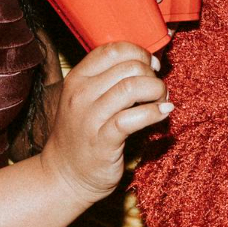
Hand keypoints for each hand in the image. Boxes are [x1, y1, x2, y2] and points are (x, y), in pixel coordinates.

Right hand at [38, 42, 169, 202]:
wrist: (64, 176)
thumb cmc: (84, 133)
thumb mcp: (89, 98)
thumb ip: (113, 78)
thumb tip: (152, 62)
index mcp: (78, 78)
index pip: (113, 50)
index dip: (139, 53)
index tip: (151, 67)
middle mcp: (81, 95)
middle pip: (129, 66)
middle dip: (152, 75)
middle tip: (158, 90)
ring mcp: (90, 118)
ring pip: (132, 87)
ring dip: (156, 91)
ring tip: (162, 101)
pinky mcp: (103, 141)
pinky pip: (134, 118)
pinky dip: (155, 112)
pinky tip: (163, 113)